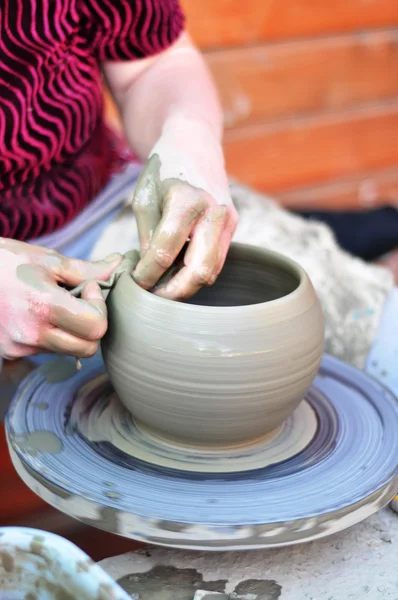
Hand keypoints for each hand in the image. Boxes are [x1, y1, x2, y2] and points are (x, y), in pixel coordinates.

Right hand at [0, 239, 121, 359]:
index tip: (87, 288)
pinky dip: (51, 335)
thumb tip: (118, 266)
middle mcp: (32, 334)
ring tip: (54, 304)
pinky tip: (37, 314)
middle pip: (87, 348)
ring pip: (67, 350)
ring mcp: (19, 348)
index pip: (96, 328)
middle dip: (91, 326)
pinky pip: (45, 350)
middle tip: (79, 301)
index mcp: (44, 307)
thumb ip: (86, 270)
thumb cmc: (3, 261)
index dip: (99, 307)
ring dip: (71, 331)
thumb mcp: (46, 259)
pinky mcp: (11, 353)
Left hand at [132, 118, 237, 299]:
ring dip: (187, 285)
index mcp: (187, 200)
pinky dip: (196, 271)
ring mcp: (229, 220)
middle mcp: (214, 212)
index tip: (134, 283)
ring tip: (163, 286)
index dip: (147, 274)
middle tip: (153, 299)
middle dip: (175, 292)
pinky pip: (216, 260)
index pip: (165, 252)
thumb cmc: (164, 169)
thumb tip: (151, 275)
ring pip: (212, 271)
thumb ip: (148, 239)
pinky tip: (177, 271)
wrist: (194, 143)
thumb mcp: (145, 200)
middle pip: (200, 272)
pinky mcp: (233, 226)